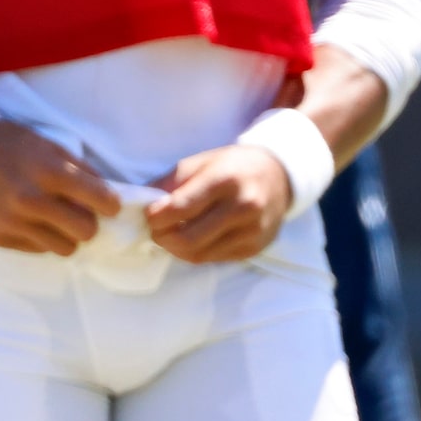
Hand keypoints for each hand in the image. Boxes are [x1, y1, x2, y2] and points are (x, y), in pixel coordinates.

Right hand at [0, 120, 120, 253]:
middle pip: (86, 231)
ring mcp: (13, 222)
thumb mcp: (47, 144)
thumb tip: (107, 193)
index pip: (101, 200)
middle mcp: (32, 200)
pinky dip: (41, 238)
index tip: (108, 205)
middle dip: (89, 223)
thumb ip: (79, 169)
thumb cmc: (7, 143)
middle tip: (79, 214)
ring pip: (65, 248)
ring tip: (56, 222)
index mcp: (48, 171)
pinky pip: (37, 249)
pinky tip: (30, 221)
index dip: (111, 204)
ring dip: (66, 236)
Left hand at [144, 142, 293, 263]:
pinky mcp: (254, 248)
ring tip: (171, 233)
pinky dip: (196, 252)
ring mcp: (251, 232)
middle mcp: (242, 208)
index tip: (148, 215)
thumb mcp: (199, 162)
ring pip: (199, 255)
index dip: (155, 217)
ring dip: (176, 248)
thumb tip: (141, 203)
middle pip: (187, 239)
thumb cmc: (232, 165)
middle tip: (155, 229)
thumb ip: (169, 182)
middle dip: (162, 237)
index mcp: (224, 180)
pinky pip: (214, 259)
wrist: (279, 176)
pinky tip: (194, 237)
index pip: (179, 209)